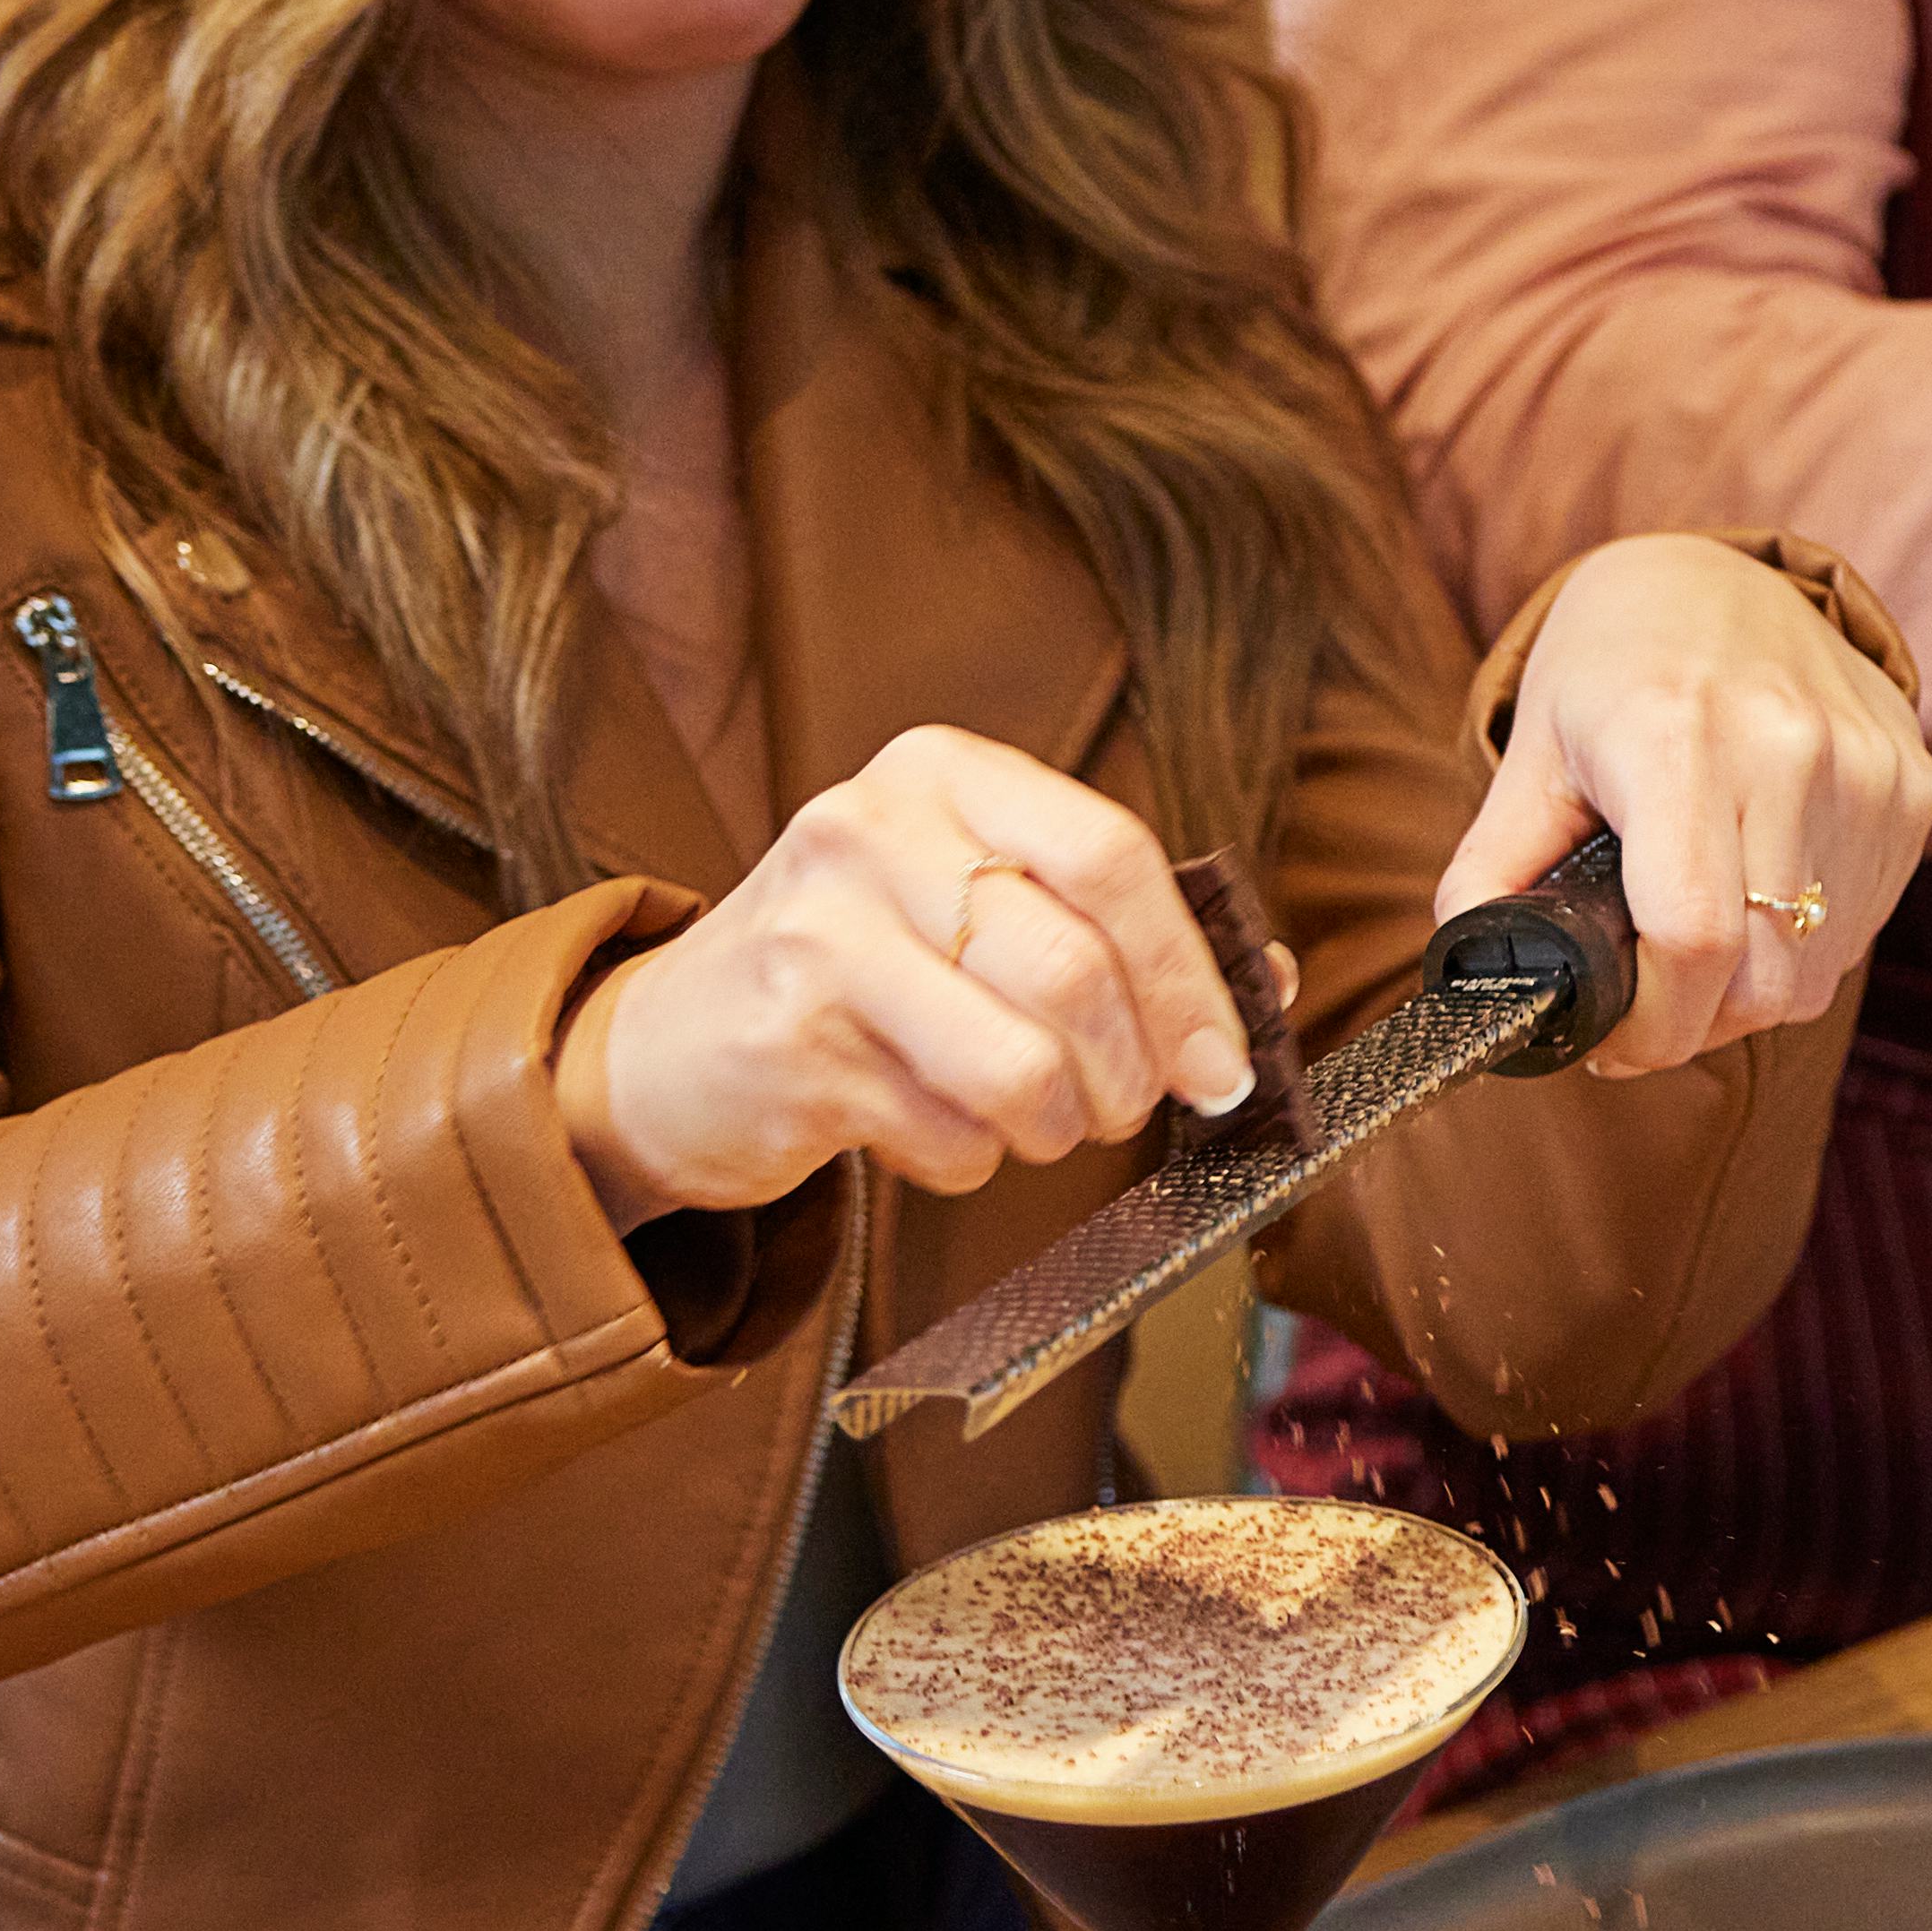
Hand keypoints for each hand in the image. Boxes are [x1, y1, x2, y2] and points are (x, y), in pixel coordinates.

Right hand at [556, 727, 1263, 1225]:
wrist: (667, 1045)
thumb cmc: (862, 966)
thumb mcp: (974, 900)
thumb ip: (1114, 926)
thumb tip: (1264, 986)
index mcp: (942, 772)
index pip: (1112, 854)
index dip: (1191, 973)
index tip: (1229, 1060)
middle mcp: (869, 831)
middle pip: (1075, 969)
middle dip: (1132, 1071)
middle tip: (1132, 1109)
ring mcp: (818, 937)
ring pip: (1021, 1065)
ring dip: (1059, 1124)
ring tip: (1040, 1120)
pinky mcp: (788, 1047)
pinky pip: (948, 1134)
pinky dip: (972, 1159)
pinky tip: (933, 1126)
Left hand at [1477, 534, 1931, 1076]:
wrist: (1715, 581)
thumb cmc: (1610, 672)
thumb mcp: (1530, 760)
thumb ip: (1490, 880)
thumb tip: (1479, 992)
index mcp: (1678, 737)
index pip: (1694, 938)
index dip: (1652, 1026)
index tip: (1614, 1041)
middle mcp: (1790, 749)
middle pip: (1763, 981)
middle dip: (1695, 1025)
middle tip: (1647, 1003)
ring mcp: (1867, 770)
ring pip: (1815, 973)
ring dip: (1749, 990)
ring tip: (1699, 938)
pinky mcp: (1913, 787)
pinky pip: (1858, 931)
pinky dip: (1801, 946)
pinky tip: (1757, 890)